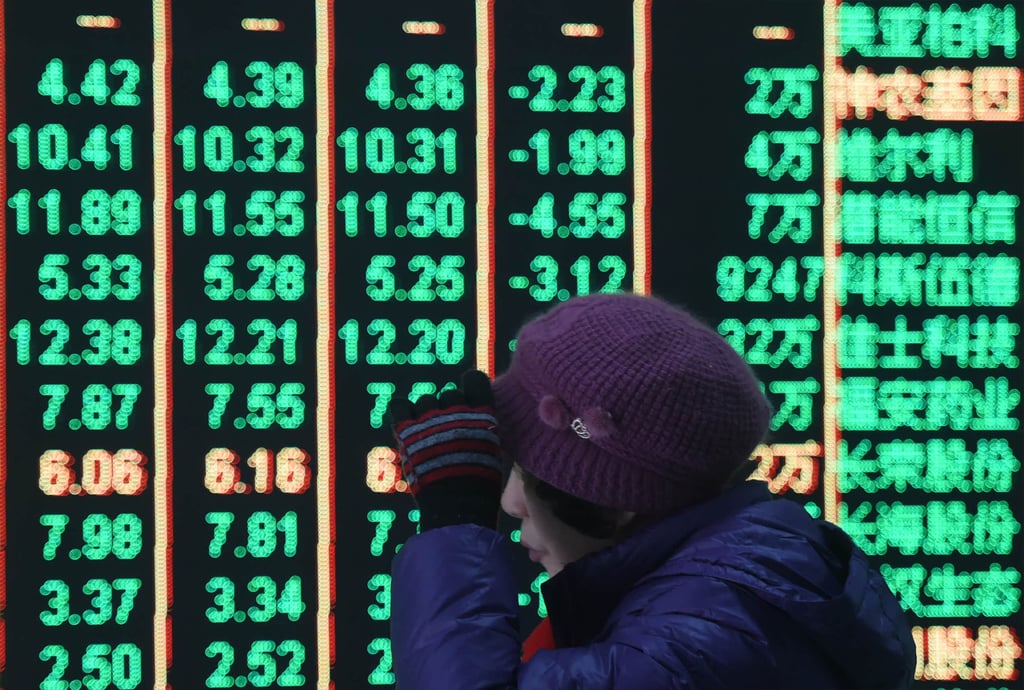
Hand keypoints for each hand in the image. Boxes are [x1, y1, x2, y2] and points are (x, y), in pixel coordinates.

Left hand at [390, 370, 503, 529]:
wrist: (457, 506)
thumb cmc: (480, 484)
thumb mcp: (492, 451)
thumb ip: (482, 430)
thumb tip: (476, 422)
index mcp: (481, 413)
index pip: (475, 381)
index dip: (471, 387)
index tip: (469, 398)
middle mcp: (455, 410)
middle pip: (449, 394)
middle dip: (448, 409)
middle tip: (448, 432)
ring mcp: (430, 419)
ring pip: (425, 400)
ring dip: (426, 414)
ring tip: (428, 437)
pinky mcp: (408, 431)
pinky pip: (400, 406)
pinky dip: (402, 411)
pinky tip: (406, 424)